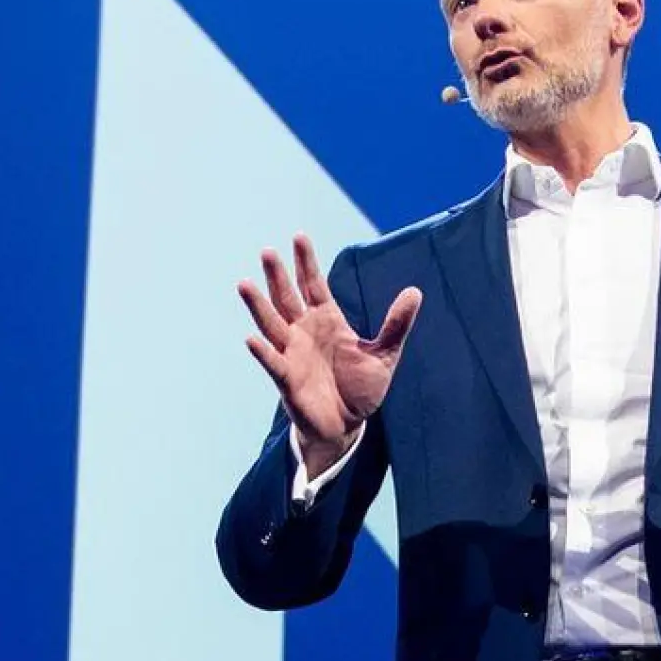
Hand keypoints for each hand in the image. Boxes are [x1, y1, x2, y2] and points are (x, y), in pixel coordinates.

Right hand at [237, 233, 421, 476]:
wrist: (348, 424)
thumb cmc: (361, 388)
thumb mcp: (385, 354)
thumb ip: (396, 324)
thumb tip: (415, 291)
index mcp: (328, 320)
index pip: (314, 284)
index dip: (307, 262)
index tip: (298, 236)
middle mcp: (305, 332)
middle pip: (288, 298)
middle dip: (278, 276)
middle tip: (267, 251)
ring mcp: (293, 354)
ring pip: (272, 324)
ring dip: (259, 305)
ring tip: (245, 283)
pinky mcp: (288, 379)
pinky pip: (273, 362)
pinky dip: (262, 352)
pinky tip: (250, 338)